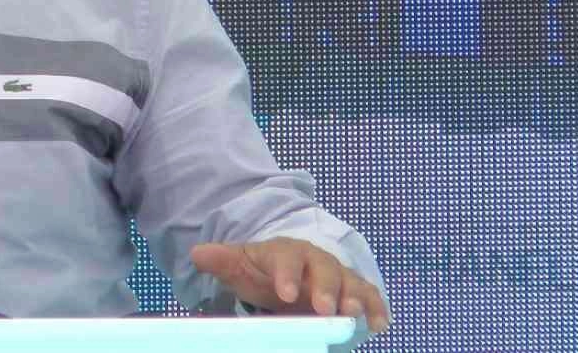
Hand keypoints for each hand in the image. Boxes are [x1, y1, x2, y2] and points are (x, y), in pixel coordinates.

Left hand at [190, 237, 388, 333]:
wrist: (288, 272)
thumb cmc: (265, 271)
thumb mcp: (242, 266)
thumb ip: (223, 262)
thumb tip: (197, 253)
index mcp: (287, 253)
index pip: (287, 259)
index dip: (287, 275)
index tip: (284, 294)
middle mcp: (317, 261)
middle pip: (325, 270)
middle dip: (326, 289)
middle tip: (325, 309)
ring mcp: (338, 276)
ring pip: (351, 282)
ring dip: (355, 297)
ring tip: (354, 314)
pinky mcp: (354, 291)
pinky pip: (369, 296)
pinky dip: (377, 308)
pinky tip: (380, 324)